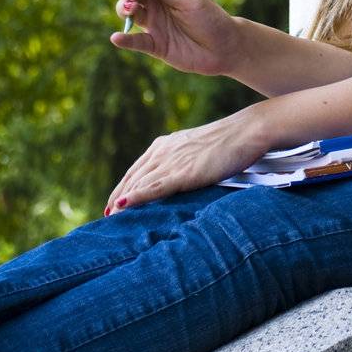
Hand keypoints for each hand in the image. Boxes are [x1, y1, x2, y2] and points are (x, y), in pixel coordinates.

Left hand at [104, 111, 266, 213]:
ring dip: (121, 202)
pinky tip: (122, 206)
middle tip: (106, 217)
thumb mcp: (198, 152)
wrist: (246, 132)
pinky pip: (153, 188)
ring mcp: (171, 162)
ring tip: (109, 219)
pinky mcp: (183, 173)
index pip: (136, 170)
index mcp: (165, 145)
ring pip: (138, 185)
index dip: (123, 187)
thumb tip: (180, 177)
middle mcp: (163, 151)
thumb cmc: (229, 143)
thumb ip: (184, 162)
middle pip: (131, 178)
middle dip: (117, 198)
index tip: (113, 204)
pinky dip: (136, 197)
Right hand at [110, 0, 240, 76]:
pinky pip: (134, 41)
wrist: (224, 49)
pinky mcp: (153, 43)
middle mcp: (155, 0)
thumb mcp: (191, 0)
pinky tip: (117, 38)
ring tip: (132, 9)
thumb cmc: (211, 19)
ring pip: (126, 9)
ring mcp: (152, 21)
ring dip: (123, 7)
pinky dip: (124, 39)